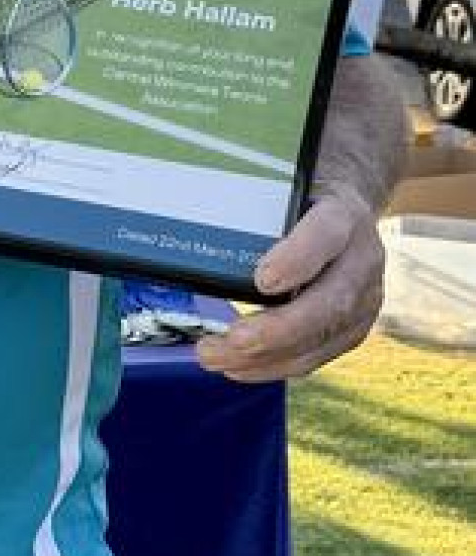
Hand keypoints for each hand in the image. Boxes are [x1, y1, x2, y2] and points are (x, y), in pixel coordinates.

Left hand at [194, 184, 383, 383]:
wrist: (349, 217)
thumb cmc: (302, 202)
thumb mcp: (287, 188)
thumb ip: (254, 204)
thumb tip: (192, 222)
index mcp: (344, 214)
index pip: (327, 233)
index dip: (298, 259)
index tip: (262, 279)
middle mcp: (363, 260)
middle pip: (330, 303)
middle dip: (278, 329)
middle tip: (232, 340)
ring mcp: (364, 301)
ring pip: (320, 339)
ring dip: (265, 357)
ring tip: (214, 357)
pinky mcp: (352, 330)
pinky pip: (314, 357)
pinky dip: (272, 367)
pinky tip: (236, 367)